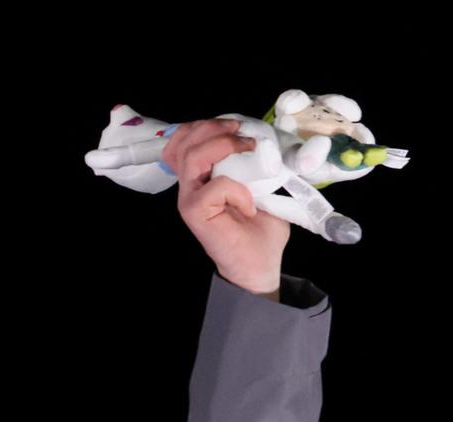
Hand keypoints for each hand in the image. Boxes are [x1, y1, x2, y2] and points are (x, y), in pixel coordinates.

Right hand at [161, 120, 290, 297]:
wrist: (259, 266)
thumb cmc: (260, 231)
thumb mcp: (262, 189)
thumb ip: (255, 166)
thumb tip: (267, 141)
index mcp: (199, 177)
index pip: (184, 139)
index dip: (205, 126)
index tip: (236, 125)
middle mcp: (189, 185)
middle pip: (185, 142)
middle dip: (213, 128)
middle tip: (242, 131)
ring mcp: (189, 198)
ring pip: (193, 157)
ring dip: (223, 146)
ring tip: (248, 150)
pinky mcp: (194, 212)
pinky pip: (215, 186)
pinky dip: (237, 190)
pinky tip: (250, 205)